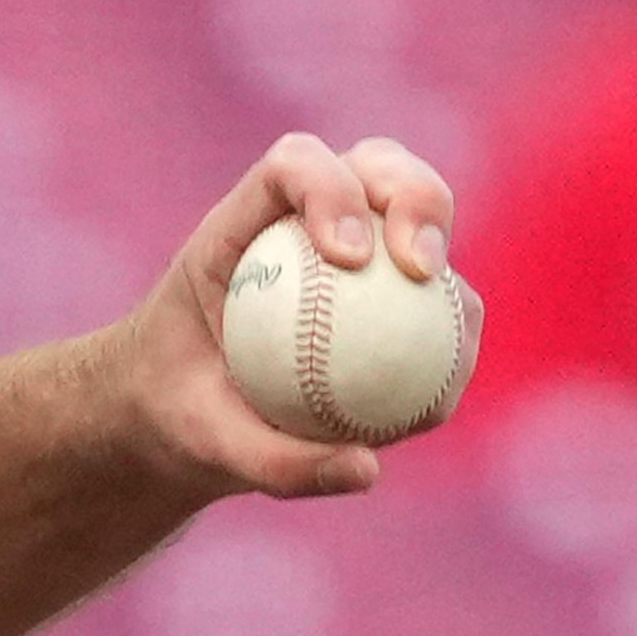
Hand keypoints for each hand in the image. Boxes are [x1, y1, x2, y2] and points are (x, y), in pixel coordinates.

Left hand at [105, 131, 458, 500]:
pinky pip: (439, 300)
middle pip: (375, 166)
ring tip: (454, 329)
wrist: (182, 419)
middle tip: (418, 268)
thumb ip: (275, 461)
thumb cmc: (180, 416)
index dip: (330, 189)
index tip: (346, 257)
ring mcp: (356, 250)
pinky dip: (456, 332)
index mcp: (239, 227)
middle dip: (412, 196)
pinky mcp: (390, 293)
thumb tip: (368, 470)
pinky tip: (449, 390)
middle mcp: (304, 222)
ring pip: (422, 220)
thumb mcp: (205, 445)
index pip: (292, 167)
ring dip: (450, 264)